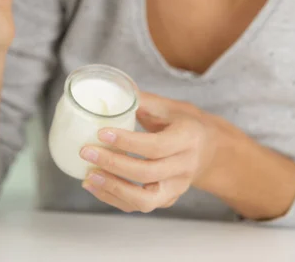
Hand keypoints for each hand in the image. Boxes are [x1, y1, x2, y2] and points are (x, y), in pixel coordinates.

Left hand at [80, 92, 220, 212]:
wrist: (208, 150)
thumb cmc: (185, 123)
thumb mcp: (170, 107)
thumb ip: (144, 101)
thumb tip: (115, 90)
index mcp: (187, 139)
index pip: (156, 145)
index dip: (127, 141)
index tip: (101, 133)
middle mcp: (184, 167)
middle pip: (147, 173)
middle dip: (113, 164)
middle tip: (87, 152)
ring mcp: (176, 188)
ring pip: (144, 199)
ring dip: (113, 188)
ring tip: (88, 176)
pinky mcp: (167, 200)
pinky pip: (139, 205)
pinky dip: (114, 198)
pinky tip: (95, 185)